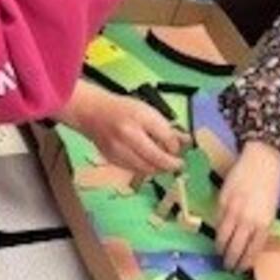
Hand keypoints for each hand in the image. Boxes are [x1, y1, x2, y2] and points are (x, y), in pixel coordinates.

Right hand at [57, 80, 184, 174]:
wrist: (94, 112)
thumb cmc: (124, 110)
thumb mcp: (148, 111)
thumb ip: (166, 128)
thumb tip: (185, 141)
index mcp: (139, 119)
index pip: (166, 138)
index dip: (176, 147)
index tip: (179, 149)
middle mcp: (128, 136)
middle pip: (155, 159)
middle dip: (170, 164)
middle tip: (178, 164)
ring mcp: (118, 150)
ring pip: (145, 169)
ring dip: (159, 169)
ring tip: (165, 164)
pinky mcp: (112, 160)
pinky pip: (134, 170)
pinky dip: (145, 169)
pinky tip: (150, 164)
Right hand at [215, 139, 279, 270]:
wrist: (262, 159)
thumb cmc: (270, 183)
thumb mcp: (271, 209)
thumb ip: (261, 227)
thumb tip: (251, 243)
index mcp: (264, 223)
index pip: (252, 251)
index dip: (244, 263)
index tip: (241, 269)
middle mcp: (248, 219)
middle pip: (235, 248)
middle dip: (230, 261)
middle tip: (228, 267)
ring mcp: (233, 210)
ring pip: (222, 237)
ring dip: (220, 249)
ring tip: (220, 254)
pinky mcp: (222, 201)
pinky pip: (218, 222)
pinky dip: (218, 231)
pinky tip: (219, 235)